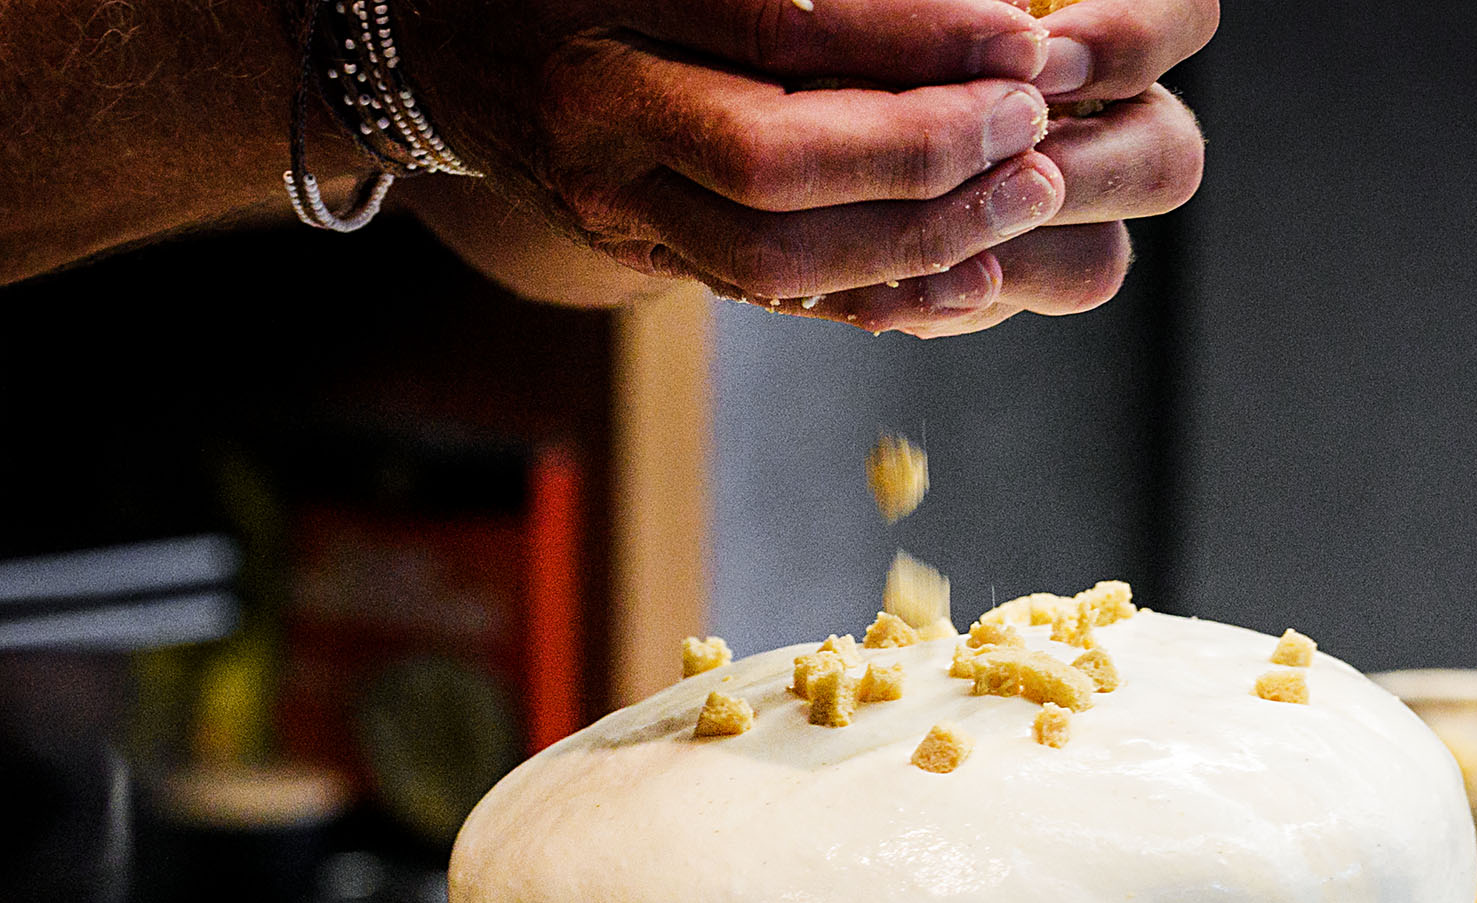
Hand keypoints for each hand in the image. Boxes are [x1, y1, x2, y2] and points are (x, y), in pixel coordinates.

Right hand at [402, 0, 1212, 326]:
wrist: (444, 41)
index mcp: (608, 2)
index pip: (778, 27)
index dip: (913, 40)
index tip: (1019, 39)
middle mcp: (598, 116)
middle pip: (773, 163)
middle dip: (922, 153)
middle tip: (1032, 124)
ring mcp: (614, 205)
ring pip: (775, 260)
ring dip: (918, 238)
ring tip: (1025, 191)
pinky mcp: (644, 256)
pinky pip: (772, 299)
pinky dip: (878, 295)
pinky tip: (973, 274)